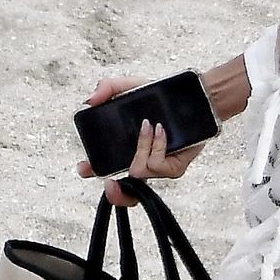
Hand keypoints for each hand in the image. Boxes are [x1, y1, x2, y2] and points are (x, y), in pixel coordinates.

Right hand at [76, 73, 209, 208]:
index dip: (93, 173)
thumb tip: (89, 101)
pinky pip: (157, 165)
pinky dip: (156, 145)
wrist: (194, 98)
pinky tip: (161, 129)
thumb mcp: (133, 87)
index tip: (84, 168)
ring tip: (149, 124)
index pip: (105, 168)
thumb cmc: (162, 97)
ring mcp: (158, 168)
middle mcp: (140, 160)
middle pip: (124, 193)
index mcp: (125, 148)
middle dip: (115, 192)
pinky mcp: (174, 169)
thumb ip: (109, 88)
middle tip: (109, 180)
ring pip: (138, 171)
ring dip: (140, 146)